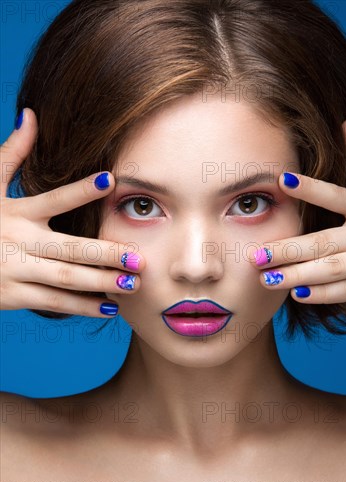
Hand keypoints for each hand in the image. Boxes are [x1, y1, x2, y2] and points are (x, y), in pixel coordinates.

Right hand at [0, 108, 145, 316]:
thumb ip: (10, 155)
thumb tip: (30, 116)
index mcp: (16, 212)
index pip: (54, 199)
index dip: (81, 189)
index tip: (111, 180)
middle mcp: (18, 241)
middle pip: (70, 248)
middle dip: (107, 254)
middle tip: (139, 258)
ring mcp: (15, 270)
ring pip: (66, 278)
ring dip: (101, 282)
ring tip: (132, 284)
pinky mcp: (12, 295)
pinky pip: (53, 302)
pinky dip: (81, 306)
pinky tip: (108, 306)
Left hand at [252, 118, 345, 303]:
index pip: (338, 195)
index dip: (311, 187)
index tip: (282, 179)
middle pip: (325, 241)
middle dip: (289, 250)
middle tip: (256, 255)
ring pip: (333, 269)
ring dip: (299, 275)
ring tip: (267, 279)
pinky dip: (324, 294)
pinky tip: (298, 294)